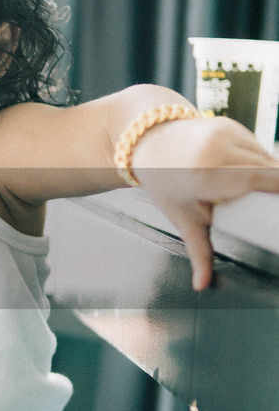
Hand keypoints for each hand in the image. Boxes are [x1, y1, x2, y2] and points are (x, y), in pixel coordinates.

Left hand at [130, 116, 278, 289]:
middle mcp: (217, 150)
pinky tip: (252, 173)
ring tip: (262, 192)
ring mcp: (224, 133)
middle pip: (268, 170)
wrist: (145, 140)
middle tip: (271, 205)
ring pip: (265, 156)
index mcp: (207, 175)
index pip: (261, 179)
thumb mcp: (181, 217)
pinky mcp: (229, 125)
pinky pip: (256, 146)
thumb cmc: (163, 181)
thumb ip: (198, 251)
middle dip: (276, 187)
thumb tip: (202, 285)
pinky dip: (259, 160)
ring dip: (269, 174)